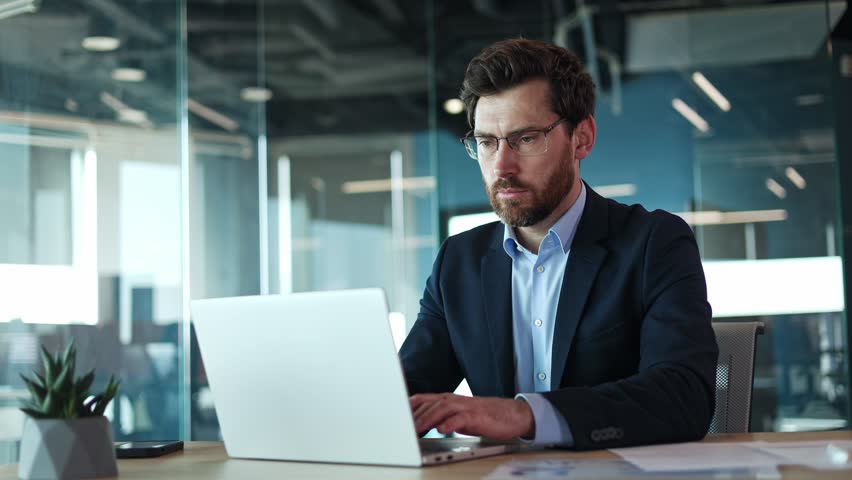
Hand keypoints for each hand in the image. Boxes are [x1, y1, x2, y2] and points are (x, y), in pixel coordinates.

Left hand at [409, 393, 533, 439]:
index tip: (393, 417)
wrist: (511, 414)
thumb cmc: (482, 416)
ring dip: (427, 419)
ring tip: (416, 429)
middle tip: (401, 429)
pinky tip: (442, 429)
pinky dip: (450, 423)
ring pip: (441, 409)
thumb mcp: (456, 416)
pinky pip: (460, 418)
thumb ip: (440, 418)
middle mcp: (453, 400)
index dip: (406, 407)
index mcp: (446, 399)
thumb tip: (419, 426)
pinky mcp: (476, 416)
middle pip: (428, 404)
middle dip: (413, 417)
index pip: (421, 399)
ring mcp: (465, 407)